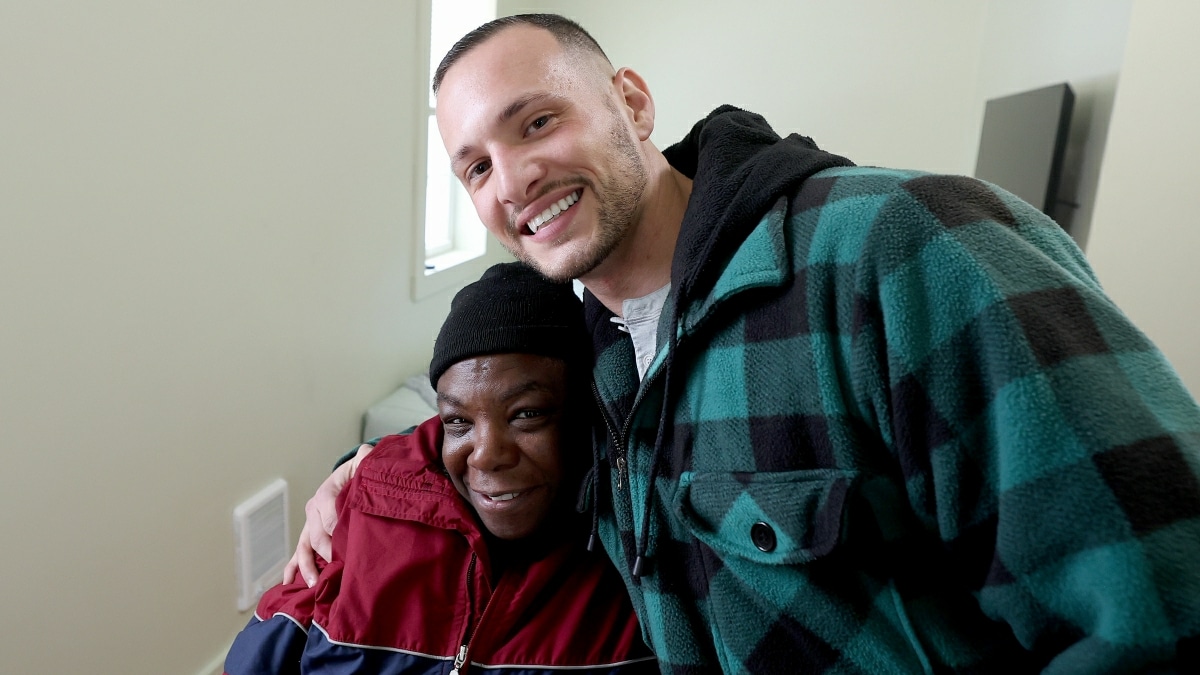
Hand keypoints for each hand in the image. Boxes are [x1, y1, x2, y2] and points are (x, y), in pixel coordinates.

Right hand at [282, 444, 373, 586]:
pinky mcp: (309, 536)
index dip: (338, 532)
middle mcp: (314, 510)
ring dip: (307, 567)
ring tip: (313, 584)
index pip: (329, 515)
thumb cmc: (356, 474)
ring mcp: (310, 525)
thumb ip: (365, 461)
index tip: (349, 548)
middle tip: (340, 570)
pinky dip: (292, 569)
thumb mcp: (362, 466)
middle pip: (317, 535)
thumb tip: (366, 454)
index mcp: (325, 493)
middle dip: (326, 553)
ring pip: (304, 547)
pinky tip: (289, 584)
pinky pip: (298, 554)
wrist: (349, 478)